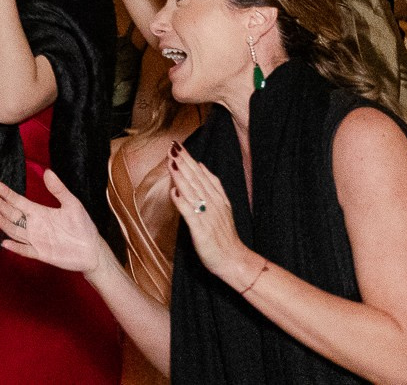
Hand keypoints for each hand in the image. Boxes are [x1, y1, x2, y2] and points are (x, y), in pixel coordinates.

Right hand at [0, 170, 103, 274]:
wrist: (92, 250)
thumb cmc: (83, 226)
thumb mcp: (72, 204)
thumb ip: (58, 189)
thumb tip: (47, 171)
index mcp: (39, 212)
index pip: (19, 201)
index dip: (7, 194)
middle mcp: (34, 225)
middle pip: (13, 215)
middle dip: (1, 205)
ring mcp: (36, 240)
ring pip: (15, 231)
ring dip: (4, 224)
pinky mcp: (41, 253)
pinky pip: (25, 250)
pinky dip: (16, 247)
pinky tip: (5, 242)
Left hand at [169, 144, 256, 286]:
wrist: (234, 260)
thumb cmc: (224, 234)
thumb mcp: (223, 205)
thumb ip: (213, 185)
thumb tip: (201, 165)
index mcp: (217, 197)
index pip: (200, 174)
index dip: (188, 159)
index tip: (177, 145)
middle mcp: (213, 204)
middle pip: (196, 180)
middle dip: (183, 163)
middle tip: (172, 147)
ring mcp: (207, 216)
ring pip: (192, 193)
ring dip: (181, 177)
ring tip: (172, 162)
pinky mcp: (201, 230)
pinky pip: (190, 214)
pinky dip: (182, 203)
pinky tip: (173, 192)